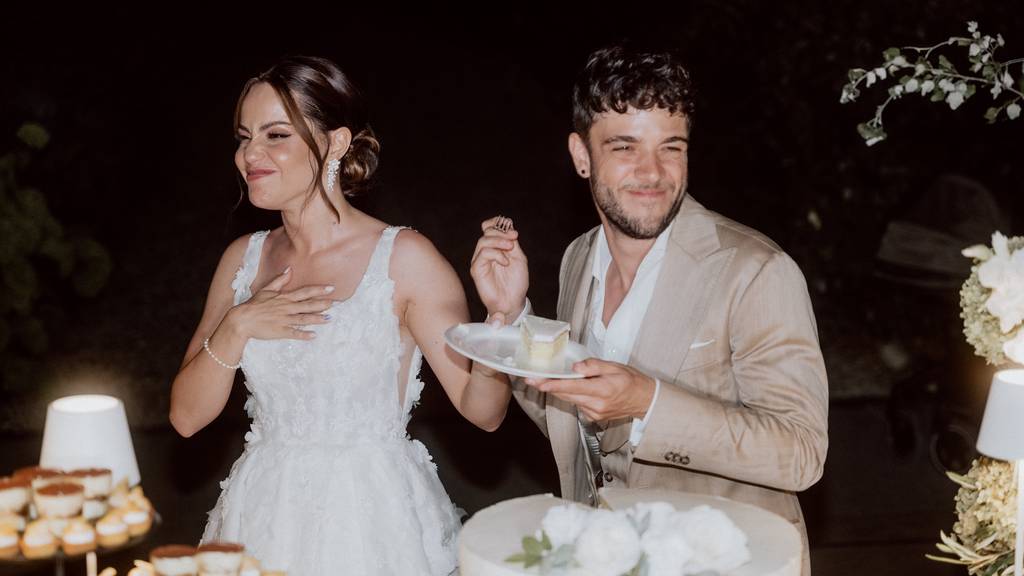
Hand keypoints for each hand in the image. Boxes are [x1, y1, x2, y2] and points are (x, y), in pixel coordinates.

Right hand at [225, 268, 335, 340]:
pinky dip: (303, 334)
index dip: (318, 290)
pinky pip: (294, 333)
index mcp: (284, 298)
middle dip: (322, 304)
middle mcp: (286, 308)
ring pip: (303, 319)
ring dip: (316, 319)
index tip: (331, 288)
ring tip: (329, 319)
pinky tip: (314, 335)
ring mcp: (283, 320)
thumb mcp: (266, 289)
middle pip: (307, 305)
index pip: (304, 292)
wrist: (242, 319)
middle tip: (336, 304)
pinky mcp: (280, 331)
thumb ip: (279, 281)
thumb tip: (289, 270)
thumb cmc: (254, 304)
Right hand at [470, 216, 527, 321]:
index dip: (497, 223)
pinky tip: (505, 262)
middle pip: (487, 233)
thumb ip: (512, 243)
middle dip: (501, 232)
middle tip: (514, 238)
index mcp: (495, 248)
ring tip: (510, 248)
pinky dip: (496, 254)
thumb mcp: (519, 258)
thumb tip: (507, 226)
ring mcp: (479, 260)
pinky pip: (483, 254)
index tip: (510, 225)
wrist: (513, 301)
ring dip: (499, 241)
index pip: (489, 228)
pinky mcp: (476, 269)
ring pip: (483, 241)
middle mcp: (485, 252)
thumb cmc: (516, 282)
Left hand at [525, 359, 655, 421]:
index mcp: (602, 390)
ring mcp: (594, 413)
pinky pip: (577, 404)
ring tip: (545, 380)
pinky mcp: (593, 417)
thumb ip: (594, 366)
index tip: (538, 382)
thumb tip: (576, 366)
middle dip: (548, 387)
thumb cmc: (632, 381)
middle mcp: (596, 405)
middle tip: (532, 379)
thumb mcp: (615, 367)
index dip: (553, 384)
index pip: (572, 386)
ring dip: (559, 391)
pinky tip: (572, 388)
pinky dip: (572, 396)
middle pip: (566, 395)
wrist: (645, 401)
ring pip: (570, 400)